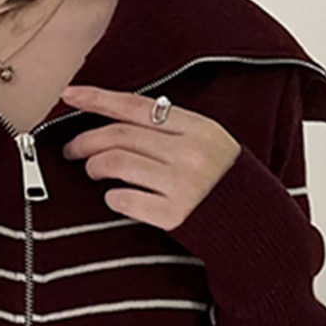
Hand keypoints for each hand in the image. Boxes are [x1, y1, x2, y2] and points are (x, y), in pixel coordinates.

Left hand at [59, 85, 240, 230]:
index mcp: (197, 127)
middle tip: (71, 149)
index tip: (68, 96)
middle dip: (86, 140)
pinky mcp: (175, 215)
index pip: (136, 106)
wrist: (257, 229)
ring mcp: (182, 184)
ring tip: (92, 171)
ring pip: (117, 163)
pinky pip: (125, 199)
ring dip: (95, 167)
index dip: (97, 99)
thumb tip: (120, 121)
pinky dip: (112, 197)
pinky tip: (114, 198)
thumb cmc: (227, 186)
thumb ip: (173, 131)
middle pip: (120, 135)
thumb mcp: (210, 145)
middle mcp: (189, 151)